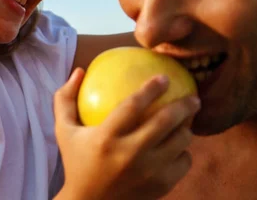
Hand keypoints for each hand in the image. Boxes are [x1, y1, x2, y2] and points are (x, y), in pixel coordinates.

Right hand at [53, 68, 199, 199]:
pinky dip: (184, 152)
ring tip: (188, 119)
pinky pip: (183, 162)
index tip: (164, 77)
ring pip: (180, 142)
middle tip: (192, 97)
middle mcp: (129, 154)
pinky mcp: (160, 186)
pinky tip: (180, 146)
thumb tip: (80, 70)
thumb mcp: (63, 131)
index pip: (133, 105)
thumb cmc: (75, 161)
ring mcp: (148, 172)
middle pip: (165, 122)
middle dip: (184, 106)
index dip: (151, 88)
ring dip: (187, 127)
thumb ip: (65, 99)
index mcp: (105, 138)